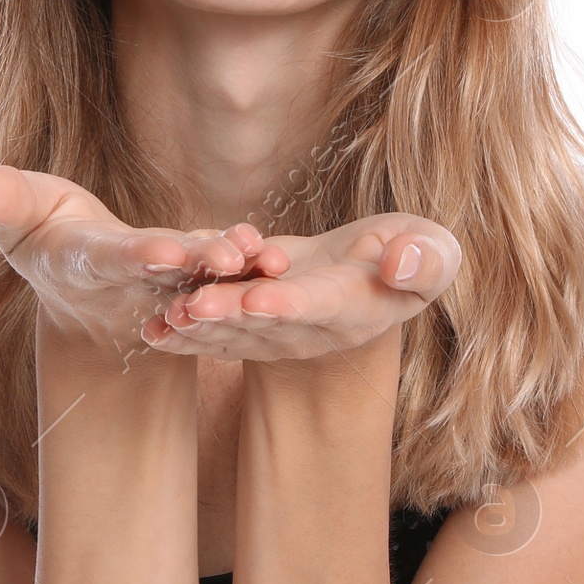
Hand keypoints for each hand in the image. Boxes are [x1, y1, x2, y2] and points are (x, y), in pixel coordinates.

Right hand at [0, 166, 287, 350]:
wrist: (75, 280)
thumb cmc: (41, 230)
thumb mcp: (19, 213)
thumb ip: (7, 199)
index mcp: (86, 262)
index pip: (112, 259)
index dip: (136, 257)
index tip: (160, 251)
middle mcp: (130, 280)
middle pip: (168, 273)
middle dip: (197, 265)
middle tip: (229, 256)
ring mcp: (165, 281)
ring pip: (202, 275)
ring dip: (231, 268)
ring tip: (262, 254)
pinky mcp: (191, 275)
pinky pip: (220, 271)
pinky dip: (245, 265)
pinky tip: (275, 254)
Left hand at [141, 213, 461, 362]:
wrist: (374, 270)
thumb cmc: (410, 253)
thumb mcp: (434, 250)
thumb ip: (426, 259)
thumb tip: (403, 264)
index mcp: (356, 310)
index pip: (320, 308)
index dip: (291, 303)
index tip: (262, 297)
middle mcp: (311, 331)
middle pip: (265, 323)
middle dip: (228, 316)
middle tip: (193, 307)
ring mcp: (277, 333)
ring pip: (232, 330)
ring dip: (197, 324)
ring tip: (164, 315)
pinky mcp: (250, 326)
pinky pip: (214, 331)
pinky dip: (183, 332)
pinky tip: (149, 329)